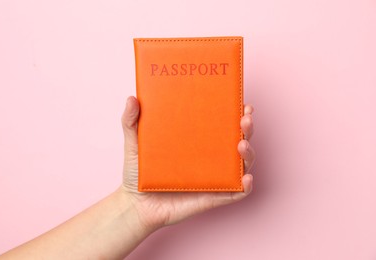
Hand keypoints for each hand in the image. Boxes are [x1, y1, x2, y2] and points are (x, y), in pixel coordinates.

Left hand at [120, 96, 254, 230]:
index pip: (221, 123)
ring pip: (241, 164)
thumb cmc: (138, 173)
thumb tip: (132, 99)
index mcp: (197, 140)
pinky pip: (235, 192)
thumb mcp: (133, 143)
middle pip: (237, 139)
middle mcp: (210, 157)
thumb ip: (131, 122)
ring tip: (241, 145)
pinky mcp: (213, 197)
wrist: (136, 204)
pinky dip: (245, 186)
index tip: (240, 102)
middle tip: (245, 118)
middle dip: (246, 127)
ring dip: (248, 153)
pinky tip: (245, 178)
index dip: (235, 112)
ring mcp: (214, 177)